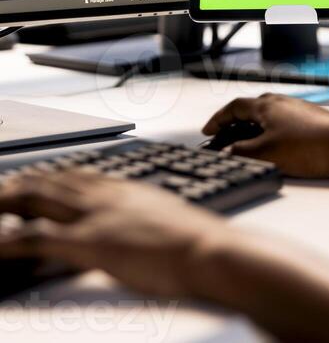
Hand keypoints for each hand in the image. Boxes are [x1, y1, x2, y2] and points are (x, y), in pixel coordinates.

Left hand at [0, 169, 241, 301]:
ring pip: (36, 200)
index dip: (53, 176)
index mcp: (127, 190)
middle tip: (0, 187)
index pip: (80, 176)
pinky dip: (7, 240)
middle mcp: (106, 196)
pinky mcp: (88, 241)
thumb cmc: (199, 242)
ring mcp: (95, 216)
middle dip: (21, 185)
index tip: (36, 176)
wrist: (209, 250)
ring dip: (7, 201)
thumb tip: (149, 221)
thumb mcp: (172, 220)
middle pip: (52, 183)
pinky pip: (35, 238)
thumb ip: (151, 216)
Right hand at [203, 94, 328, 178]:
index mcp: (266, 105)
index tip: (209, 130)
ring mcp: (296, 111)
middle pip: (249, 111)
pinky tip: (272, 152)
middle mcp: (281, 103)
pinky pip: (280, 125)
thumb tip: (227, 154)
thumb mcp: (265, 154)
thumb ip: (240, 153)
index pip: (234, 107)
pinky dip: (268, 136)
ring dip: (251, 132)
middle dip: (233, 127)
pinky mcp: (309, 122)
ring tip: (244, 150)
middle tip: (222, 142)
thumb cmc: (312, 146)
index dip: (218, 119)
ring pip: (266, 119)